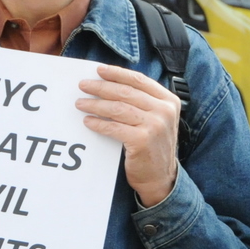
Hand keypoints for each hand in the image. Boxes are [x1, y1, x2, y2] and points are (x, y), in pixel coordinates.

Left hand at [77, 64, 181, 206]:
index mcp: (169, 101)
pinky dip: (98, 124)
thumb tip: (111, 84)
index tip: (99, 70)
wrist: (161, 177)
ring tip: (80, 103)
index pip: (139, 80)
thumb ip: (144, 102)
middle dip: (101, 87)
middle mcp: (164, 111)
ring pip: (117, 108)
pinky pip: (113, 127)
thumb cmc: (154, 146)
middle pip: (125, 92)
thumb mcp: (158, 119)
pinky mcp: (142, 140)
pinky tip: (88, 121)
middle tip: (83, 85)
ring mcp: (154, 125)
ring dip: (95, 104)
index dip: (117, 73)